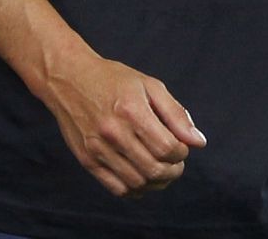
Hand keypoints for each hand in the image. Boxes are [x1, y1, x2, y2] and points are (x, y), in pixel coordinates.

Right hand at [38, 50, 204, 197]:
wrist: (69, 79)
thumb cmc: (114, 80)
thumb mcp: (150, 86)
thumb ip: (176, 114)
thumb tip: (198, 142)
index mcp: (132, 111)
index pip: (166, 148)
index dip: (181, 153)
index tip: (182, 147)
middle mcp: (113, 133)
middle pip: (153, 169)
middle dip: (174, 170)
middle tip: (177, 163)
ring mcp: (97, 149)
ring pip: (137, 183)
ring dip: (157, 182)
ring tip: (162, 170)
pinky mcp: (87, 161)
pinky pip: (116, 188)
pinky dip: (135, 189)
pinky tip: (143, 177)